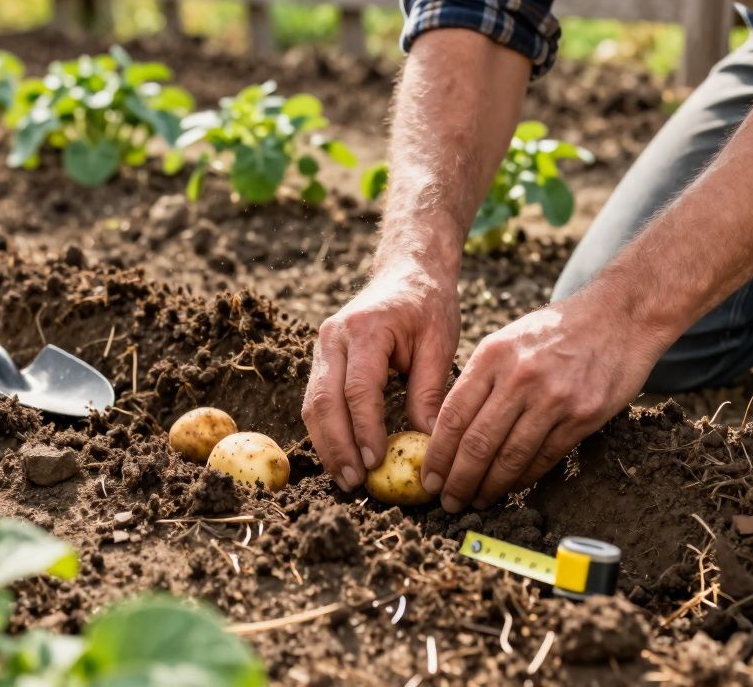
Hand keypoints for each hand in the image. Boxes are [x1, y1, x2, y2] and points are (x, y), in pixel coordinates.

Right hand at [303, 258, 459, 491]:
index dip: (364, 429)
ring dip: (327, 445)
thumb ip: (430, 390)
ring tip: (347, 478)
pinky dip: (326, 431)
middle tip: (355, 482)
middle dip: (337, 446)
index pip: (358, 388)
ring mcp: (322, 346)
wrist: (407, 270)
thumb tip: (427, 442)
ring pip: (312, 404)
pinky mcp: (322, 358)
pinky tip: (342, 457)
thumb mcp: (440, 342)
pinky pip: (317, 399)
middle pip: (324, 400)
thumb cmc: (429, 304)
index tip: (376, 462)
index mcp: (365, 328)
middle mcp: (333, 336)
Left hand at [421, 293, 663, 511]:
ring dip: (489, 487)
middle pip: (478, 443)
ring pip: (510, 457)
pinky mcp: (583, 415)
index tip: (428, 477)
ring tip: (476, 501)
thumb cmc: (556, 330)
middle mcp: (520, 377)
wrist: (619, 316)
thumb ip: (480, 378)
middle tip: (448, 501)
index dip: (437, 454)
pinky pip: (545, 457)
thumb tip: (448, 429)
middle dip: (458, 480)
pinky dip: (524, 478)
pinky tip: (510, 488)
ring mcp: (554, 398)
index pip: (453, 415)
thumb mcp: (507, 340)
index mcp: (493, 355)